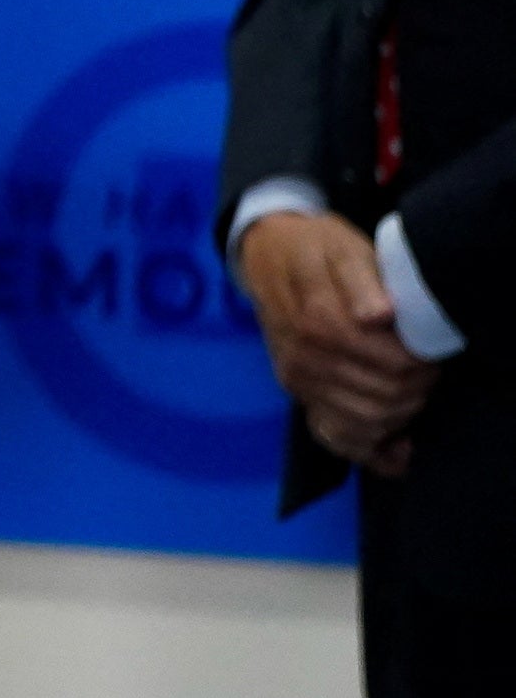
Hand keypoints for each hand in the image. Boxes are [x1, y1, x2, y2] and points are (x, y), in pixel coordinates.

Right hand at [241, 211, 436, 474]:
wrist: (267, 254)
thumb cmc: (314, 248)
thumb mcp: (342, 248)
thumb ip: (361, 278)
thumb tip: (379, 315)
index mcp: (319, 322)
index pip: (392, 365)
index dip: (422, 362)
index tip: (429, 348)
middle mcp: (304, 358)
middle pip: (382, 397)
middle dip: (417, 388)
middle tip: (426, 367)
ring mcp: (297, 380)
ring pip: (364, 423)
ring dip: (400, 413)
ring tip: (411, 388)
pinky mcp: (296, 392)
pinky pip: (335, 437)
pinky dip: (371, 449)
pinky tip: (395, 446)